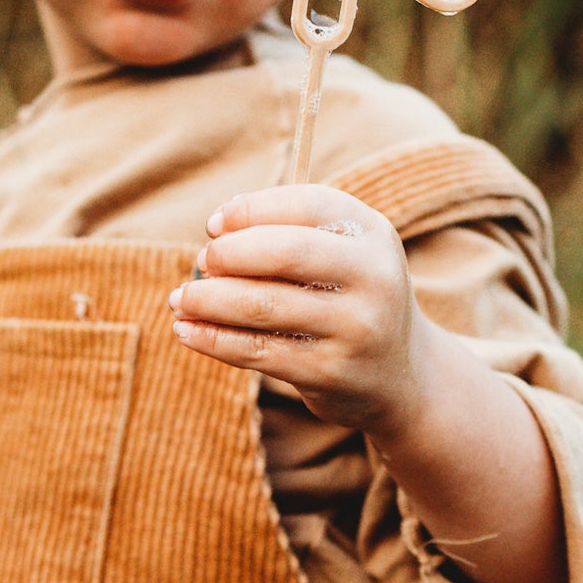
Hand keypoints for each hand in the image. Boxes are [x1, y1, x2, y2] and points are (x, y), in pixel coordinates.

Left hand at [169, 186, 430, 434]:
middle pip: (286, 252)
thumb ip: (291, 231)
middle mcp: (374, 279)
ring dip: (208, 299)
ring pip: (263, 305)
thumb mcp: (344, 255)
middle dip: (229, 253)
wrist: (400, 378)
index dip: (252, 209)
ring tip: (182, 299)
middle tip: (202, 262)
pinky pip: (257, 351)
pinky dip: (213, 338)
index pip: (308, 205)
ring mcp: (355, 329)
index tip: (215, 224)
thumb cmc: (352, 300)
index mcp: (375, 235)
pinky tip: (188, 330)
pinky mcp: (330, 373)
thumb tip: (219, 225)